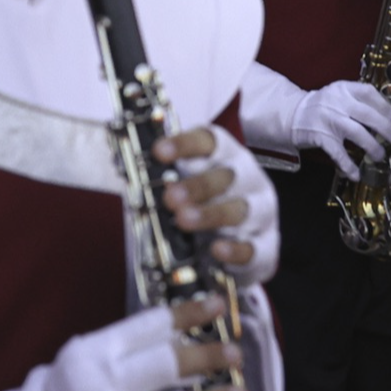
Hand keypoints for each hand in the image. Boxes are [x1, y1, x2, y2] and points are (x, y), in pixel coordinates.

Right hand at [24, 299, 246, 390]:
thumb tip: (182, 335)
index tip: (217, 304)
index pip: (149, 326)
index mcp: (94, 354)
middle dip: (206, 357)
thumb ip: (127, 348)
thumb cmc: (68, 390)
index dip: (188, 313)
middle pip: (167, 364)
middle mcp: (103, 385)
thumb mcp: (87, 359)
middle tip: (235, 352)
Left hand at [158, 127, 278, 283]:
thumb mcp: (184, 184)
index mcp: (225, 156)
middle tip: (170, 196)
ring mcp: (260, 211)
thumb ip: (162, 179)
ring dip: (211, 214)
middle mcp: (247, 179)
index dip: (184, 144)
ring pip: (240, 209)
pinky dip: (235, 249)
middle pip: (226, 175)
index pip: (209, 141)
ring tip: (184, 220)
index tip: (158, 152)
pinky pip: (253, 247)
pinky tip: (216, 250)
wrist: (239, 242)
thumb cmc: (203, 204)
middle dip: (197, 185)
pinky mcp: (265, 245)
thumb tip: (125, 177)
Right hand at [291, 82, 390, 180]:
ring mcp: (329, 119)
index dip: (385, 106)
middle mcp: (337, 102)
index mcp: (344, 89)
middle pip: (368, 115)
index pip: (369, 93)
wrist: (293, 114)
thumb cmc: (322, 106)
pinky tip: (355, 174)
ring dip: (372, 146)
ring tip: (380, 155)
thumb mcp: (339, 94)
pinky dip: (348, 165)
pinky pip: (338, 153)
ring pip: (357, 133)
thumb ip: (358, 100)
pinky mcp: (321, 137)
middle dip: (386, 129)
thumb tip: (387, 117)